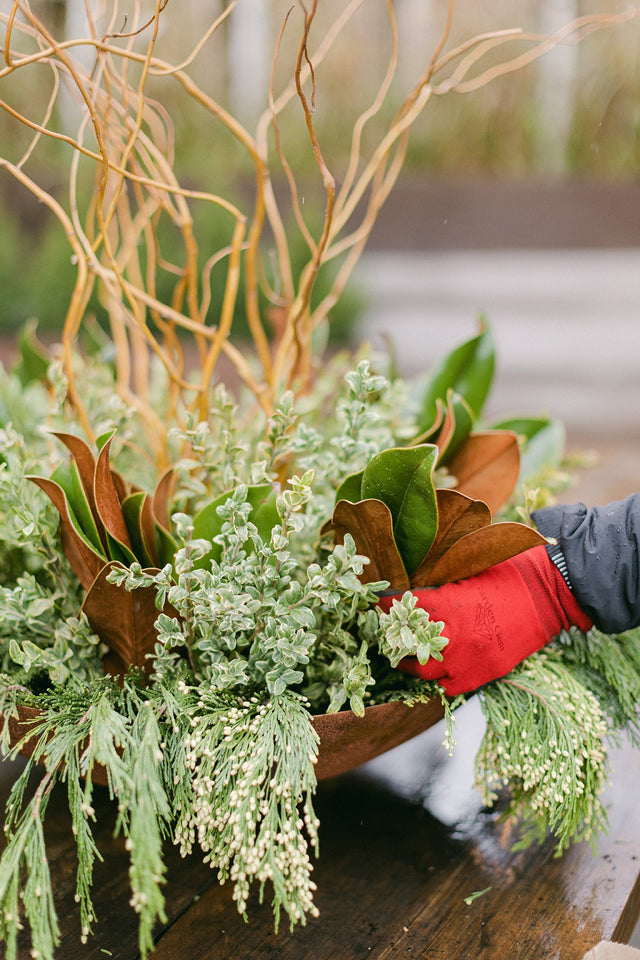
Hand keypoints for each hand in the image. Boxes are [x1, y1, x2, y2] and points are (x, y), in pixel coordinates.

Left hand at [377, 545, 592, 695]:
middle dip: (393, 641)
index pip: (403, 609)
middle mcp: (453, 636)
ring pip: (424, 672)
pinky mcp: (484, 674)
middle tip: (386, 636)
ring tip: (402, 657)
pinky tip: (435, 671)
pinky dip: (439, 681)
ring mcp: (468, 659)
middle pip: (407, 647)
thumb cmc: (509, 574)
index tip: (378, 605)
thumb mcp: (468, 573)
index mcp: (447, 605)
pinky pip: (450, 688)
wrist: (549, 595)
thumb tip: (411, 594)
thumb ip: (439, 587)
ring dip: (411, 664)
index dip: (388, 607)